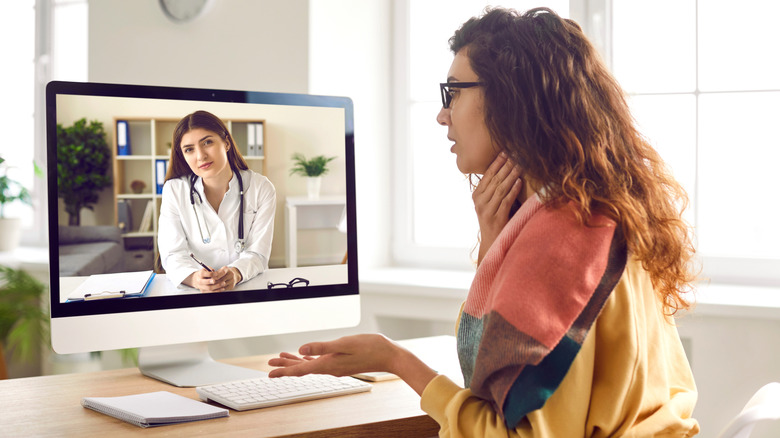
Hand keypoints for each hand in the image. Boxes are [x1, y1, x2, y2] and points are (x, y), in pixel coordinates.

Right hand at [186, 266, 240, 292]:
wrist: (197, 279)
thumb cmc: (204, 273)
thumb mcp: (206, 268)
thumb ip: (210, 269)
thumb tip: (214, 271)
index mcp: (200, 274)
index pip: (205, 274)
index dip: (212, 274)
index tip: (217, 274)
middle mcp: (199, 281)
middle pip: (206, 282)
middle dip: (214, 282)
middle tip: (221, 281)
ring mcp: (201, 287)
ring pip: (209, 288)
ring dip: (217, 287)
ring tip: (224, 284)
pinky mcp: (203, 291)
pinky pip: (210, 292)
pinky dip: (217, 291)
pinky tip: (222, 289)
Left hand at [268, 334, 397, 376]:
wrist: (389, 355)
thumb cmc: (370, 347)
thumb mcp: (344, 343)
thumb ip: (322, 347)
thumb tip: (302, 349)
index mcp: (328, 364)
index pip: (301, 369)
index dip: (284, 370)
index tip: (270, 372)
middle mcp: (331, 368)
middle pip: (303, 369)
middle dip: (286, 366)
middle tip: (271, 364)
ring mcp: (336, 366)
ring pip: (310, 366)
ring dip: (296, 362)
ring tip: (283, 358)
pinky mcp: (342, 363)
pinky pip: (320, 363)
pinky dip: (310, 359)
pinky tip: (308, 356)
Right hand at [473, 153, 523, 263]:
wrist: (492, 242)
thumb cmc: (494, 219)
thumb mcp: (490, 202)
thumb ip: (494, 188)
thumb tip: (505, 168)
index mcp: (476, 195)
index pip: (487, 175)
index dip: (496, 163)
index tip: (505, 151)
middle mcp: (479, 202)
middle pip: (494, 180)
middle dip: (505, 166)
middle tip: (515, 153)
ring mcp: (487, 211)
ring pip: (500, 189)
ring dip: (511, 175)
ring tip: (519, 164)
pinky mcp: (497, 218)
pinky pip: (506, 201)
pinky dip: (513, 190)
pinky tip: (519, 182)